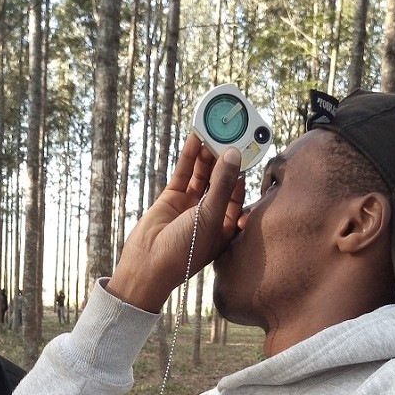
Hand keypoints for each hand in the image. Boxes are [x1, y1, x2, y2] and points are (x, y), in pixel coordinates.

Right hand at [107, 133, 244, 312]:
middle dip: (224, 159)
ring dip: (207, 154)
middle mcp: (210, 215)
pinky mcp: (173, 198)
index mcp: (226, 226)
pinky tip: (195, 138)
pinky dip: (190, 157)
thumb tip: (233, 154)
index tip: (246, 149)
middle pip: (220, 181)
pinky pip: (184, 173)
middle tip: (229, 134)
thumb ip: (222, 184)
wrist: (148, 265)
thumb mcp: (210, 215)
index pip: (238, 194)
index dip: (241, 172)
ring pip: (202, 174)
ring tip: (213, 130)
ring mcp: (190, 206)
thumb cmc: (185, 250)